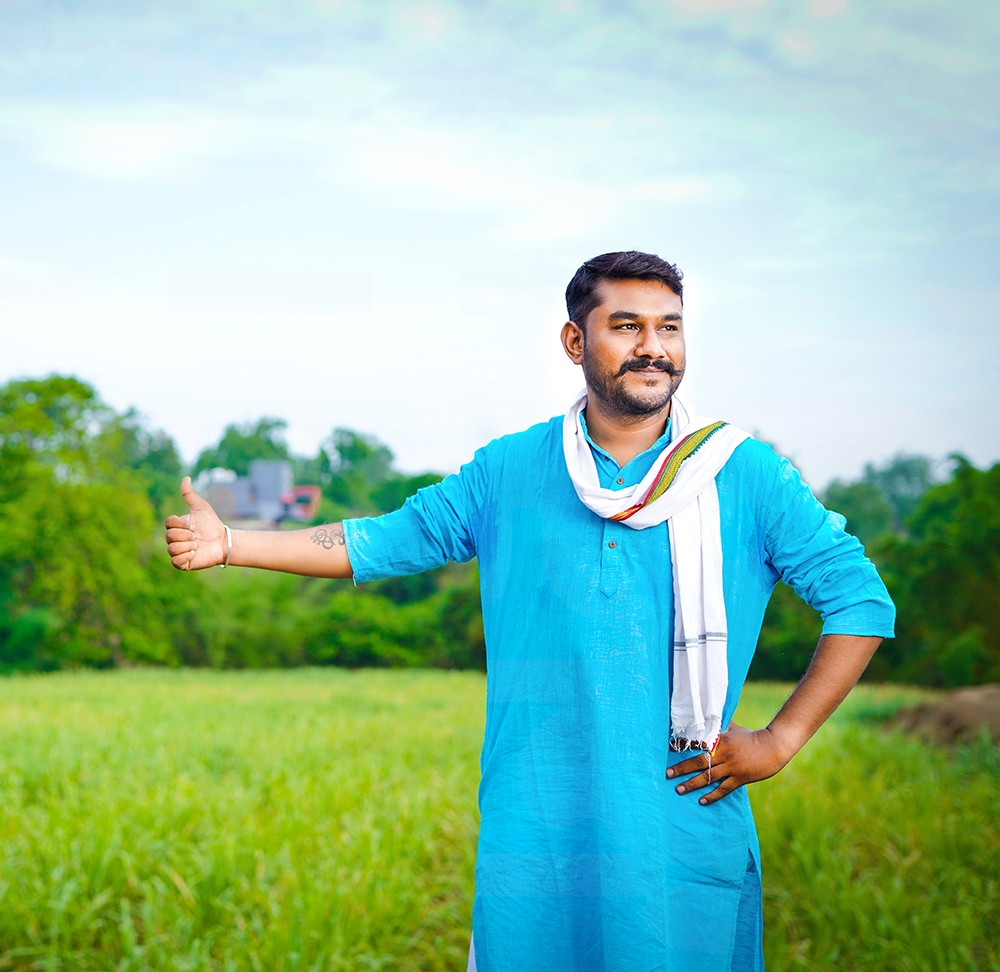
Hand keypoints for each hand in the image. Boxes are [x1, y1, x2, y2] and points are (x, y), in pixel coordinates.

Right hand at [164, 477, 226, 570]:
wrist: (223, 542)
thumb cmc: (212, 524)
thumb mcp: (202, 508)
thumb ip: (191, 495)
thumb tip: (186, 478)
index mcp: (177, 525)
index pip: (169, 523)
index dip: (182, 525)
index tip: (194, 526)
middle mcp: (174, 538)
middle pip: (169, 536)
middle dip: (186, 536)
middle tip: (197, 537)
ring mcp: (177, 551)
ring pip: (171, 549)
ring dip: (187, 546)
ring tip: (197, 545)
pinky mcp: (182, 563)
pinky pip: (175, 561)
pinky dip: (185, 556)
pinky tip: (194, 554)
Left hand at [665, 723, 792, 805]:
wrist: (773, 747)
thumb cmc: (751, 736)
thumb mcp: (733, 728)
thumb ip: (719, 725)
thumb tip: (706, 716)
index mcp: (720, 740)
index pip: (697, 744)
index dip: (682, 748)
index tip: (668, 751)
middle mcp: (724, 754)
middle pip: (698, 762)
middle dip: (681, 769)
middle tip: (667, 774)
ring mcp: (732, 767)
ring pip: (708, 777)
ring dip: (692, 784)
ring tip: (678, 789)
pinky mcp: (740, 778)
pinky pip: (723, 789)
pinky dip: (712, 796)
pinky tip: (701, 801)